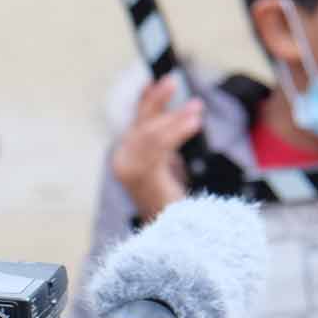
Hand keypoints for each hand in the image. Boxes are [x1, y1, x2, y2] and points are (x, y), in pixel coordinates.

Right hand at [109, 75, 205, 223]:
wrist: (172, 237)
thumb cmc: (172, 205)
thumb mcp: (169, 169)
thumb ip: (166, 145)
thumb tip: (184, 112)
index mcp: (127, 159)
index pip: (137, 121)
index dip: (147, 99)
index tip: (156, 80)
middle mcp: (122, 163)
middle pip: (142, 124)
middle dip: (158, 101)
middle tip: (174, 81)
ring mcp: (129, 171)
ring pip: (151, 133)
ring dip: (175, 118)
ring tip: (195, 109)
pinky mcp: (141, 178)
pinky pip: (159, 147)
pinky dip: (177, 131)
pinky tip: (193, 123)